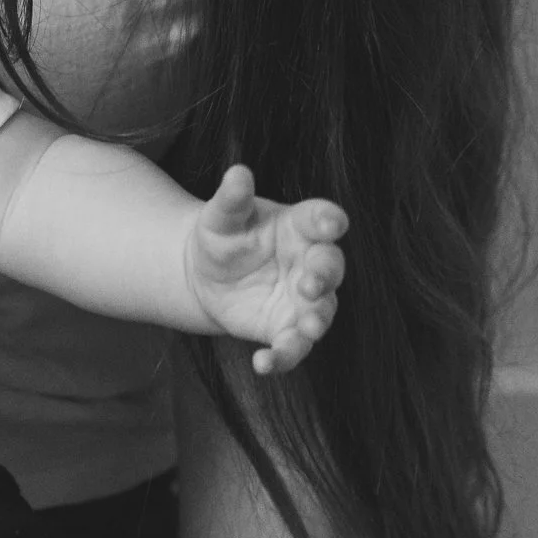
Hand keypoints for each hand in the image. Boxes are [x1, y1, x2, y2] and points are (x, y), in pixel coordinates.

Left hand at [184, 166, 347, 375]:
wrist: (204, 274)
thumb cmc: (223, 235)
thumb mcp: (221, 216)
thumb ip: (232, 198)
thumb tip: (237, 173)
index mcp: (299, 226)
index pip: (321, 219)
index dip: (329, 220)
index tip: (333, 222)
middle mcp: (310, 263)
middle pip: (330, 268)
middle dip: (324, 275)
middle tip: (310, 282)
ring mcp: (302, 299)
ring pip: (321, 312)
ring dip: (316, 320)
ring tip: (306, 328)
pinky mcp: (286, 329)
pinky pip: (293, 347)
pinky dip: (282, 357)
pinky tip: (263, 363)